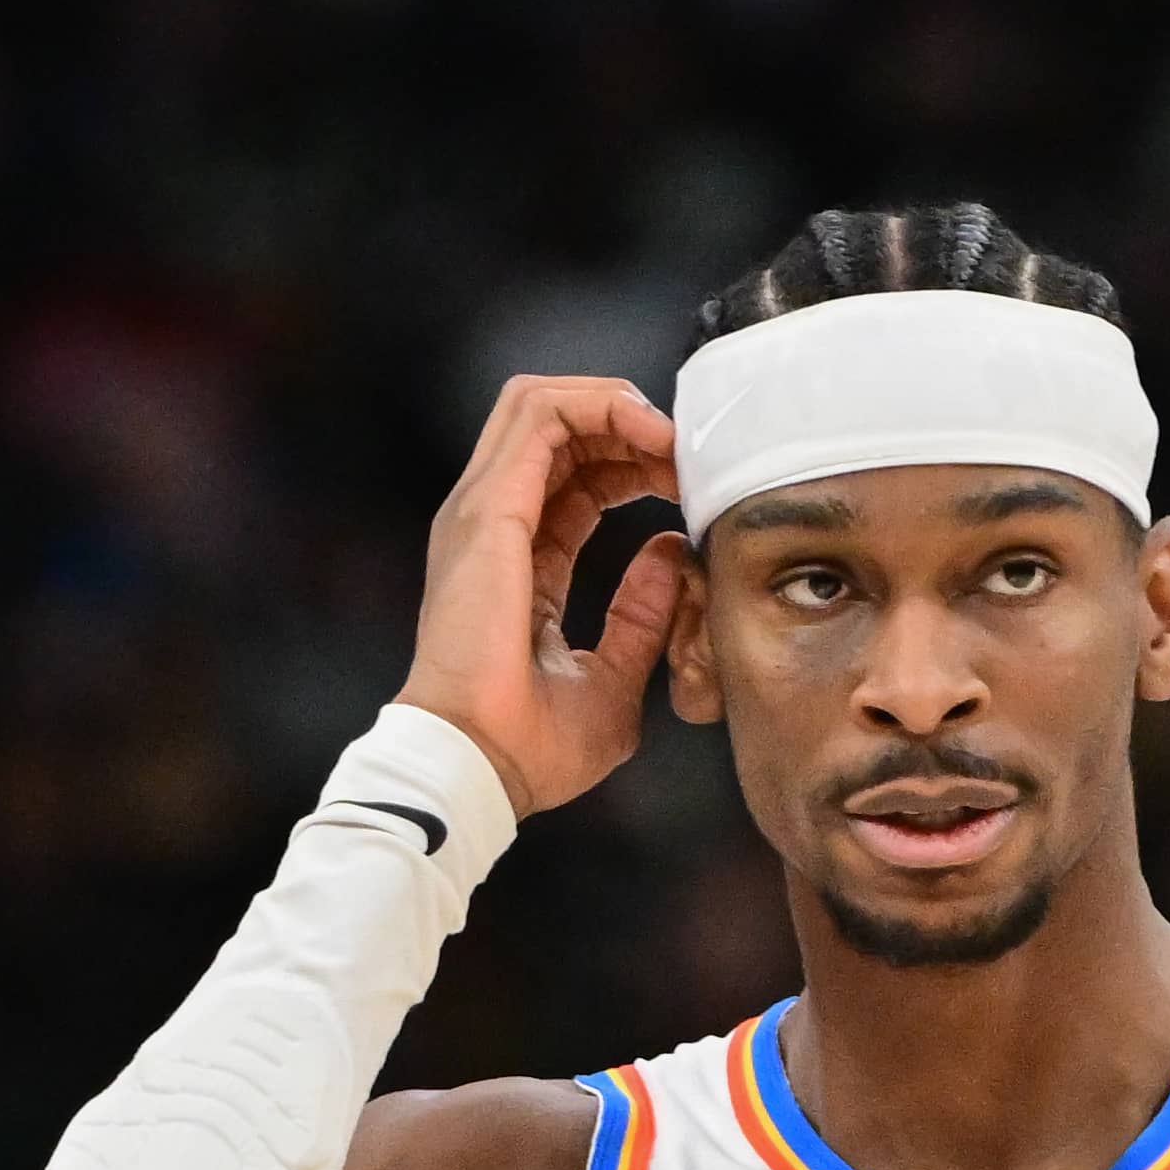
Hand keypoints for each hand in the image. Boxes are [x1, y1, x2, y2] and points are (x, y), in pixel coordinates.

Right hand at [394, 375, 683, 818]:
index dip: (634, 466)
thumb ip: (641, 618)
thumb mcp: (614, 681)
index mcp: (516, 561)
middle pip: (559, 431)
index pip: (574, 479)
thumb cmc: (531, 745)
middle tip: (688, 457)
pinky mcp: (489, 510)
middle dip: (630, 426)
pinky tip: (651, 436)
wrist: (481, 765)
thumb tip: (668, 556)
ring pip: (542, 404)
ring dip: (615, 405)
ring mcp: (483, 510)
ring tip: (671, 437)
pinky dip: (599, 409)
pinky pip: (539, 416)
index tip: (689, 487)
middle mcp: (492, 525)